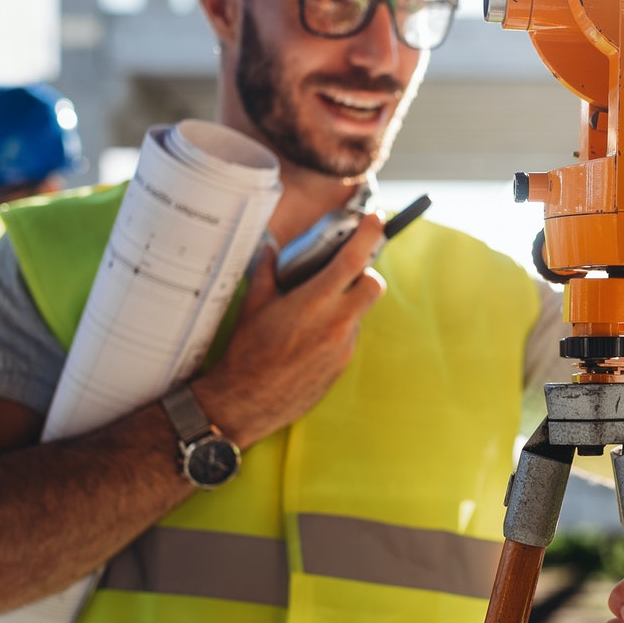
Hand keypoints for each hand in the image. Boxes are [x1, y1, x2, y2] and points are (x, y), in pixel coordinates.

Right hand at [190, 216, 386, 446]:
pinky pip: (349, 337)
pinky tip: (311, 336)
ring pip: (361, 313)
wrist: (246, 402)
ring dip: (347, 305)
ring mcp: (343, 347)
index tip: (377, 220)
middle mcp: (336, 323)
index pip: (353, 260)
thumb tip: (268, 249)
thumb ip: (266, 272)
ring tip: (314, 311)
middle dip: (365, 275)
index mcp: (315, 302)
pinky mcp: (342, 366)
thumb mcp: (254, 305)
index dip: (370, 235)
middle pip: (374, 285)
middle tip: (344, 274)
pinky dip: (338, 328)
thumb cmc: (246, 353)